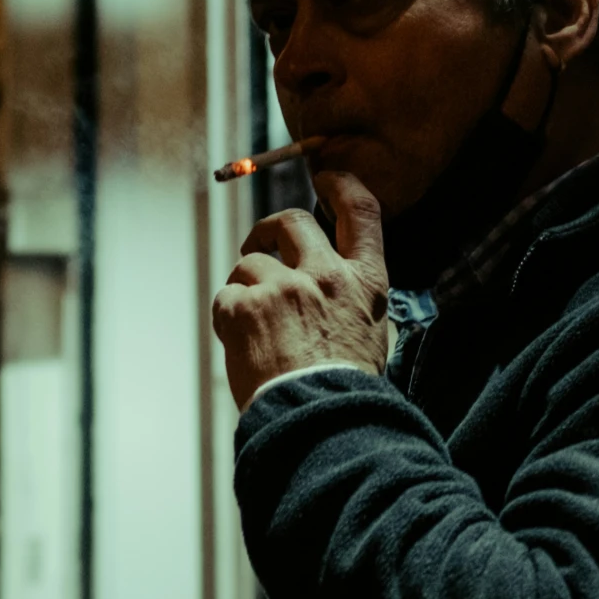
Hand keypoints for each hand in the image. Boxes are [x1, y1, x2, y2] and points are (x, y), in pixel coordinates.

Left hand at [211, 171, 389, 410]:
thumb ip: (349, 298)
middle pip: (292, 222)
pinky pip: (227, 297)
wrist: (319, 419)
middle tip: (258, 246)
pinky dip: (229, 317)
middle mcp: (324, 275)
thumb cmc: (347, 388)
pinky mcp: (243, 308)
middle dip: (270, 229)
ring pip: (250, 264)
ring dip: (246, 286)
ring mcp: (282, 288)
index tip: (328, 179)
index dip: (342, 186)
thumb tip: (328, 286)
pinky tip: (243, 345)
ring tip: (255, 326)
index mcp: (364, 281)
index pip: (361, 211)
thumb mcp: (371, 333)